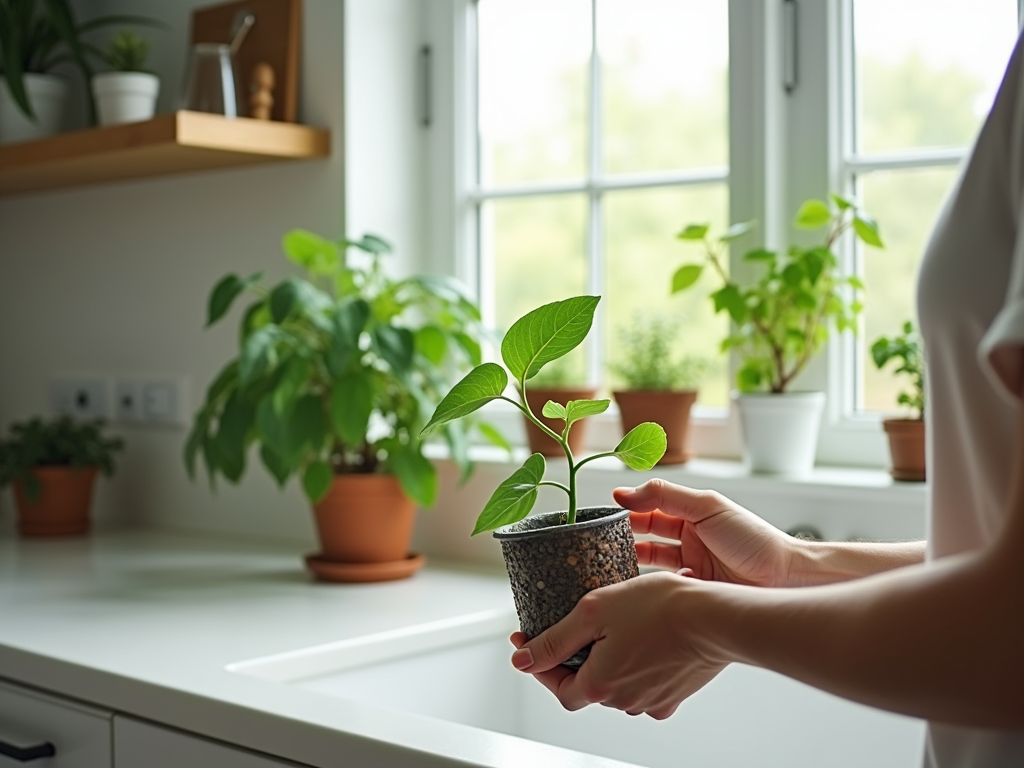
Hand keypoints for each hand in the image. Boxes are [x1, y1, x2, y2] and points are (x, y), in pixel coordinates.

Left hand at [509, 571, 726, 717]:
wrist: (716, 618)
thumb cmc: (661, 608)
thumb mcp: (594, 611)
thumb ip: (555, 640)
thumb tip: (522, 660)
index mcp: (599, 685)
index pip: (556, 685)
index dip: (539, 663)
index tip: (528, 638)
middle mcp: (624, 702)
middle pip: (586, 684)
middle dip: (577, 657)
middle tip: (577, 626)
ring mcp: (652, 701)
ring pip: (616, 683)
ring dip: (609, 657)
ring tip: (615, 624)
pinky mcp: (674, 694)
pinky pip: (645, 682)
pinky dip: (637, 663)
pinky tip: (644, 637)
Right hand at [616, 479, 796, 586]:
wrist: (783, 579)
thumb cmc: (753, 539)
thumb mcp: (706, 507)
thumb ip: (664, 496)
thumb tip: (625, 492)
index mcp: (693, 515)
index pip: (651, 509)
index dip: (628, 510)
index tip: (604, 514)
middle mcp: (690, 539)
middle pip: (646, 536)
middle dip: (625, 538)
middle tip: (601, 543)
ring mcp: (691, 567)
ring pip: (652, 564)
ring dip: (635, 564)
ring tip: (614, 567)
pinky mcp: (693, 593)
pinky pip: (664, 587)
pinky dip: (655, 586)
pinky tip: (651, 587)